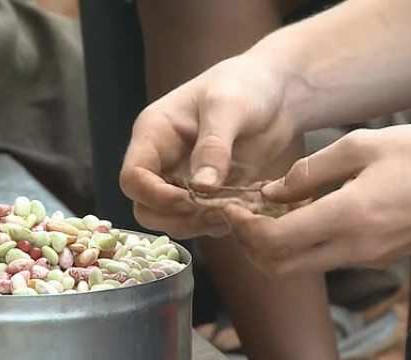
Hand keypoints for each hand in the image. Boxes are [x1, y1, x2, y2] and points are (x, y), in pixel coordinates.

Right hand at [120, 55, 300, 238]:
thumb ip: (213, 146)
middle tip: (213, 209)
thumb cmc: (247, 85)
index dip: (155, 196)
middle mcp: (163, 161)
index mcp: (154, 134)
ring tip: (233, 209)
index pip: (133, 178)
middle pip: (145, 208)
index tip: (191, 199)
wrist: (278, 89)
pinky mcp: (209, 193)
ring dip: (199, 224)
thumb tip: (201, 188)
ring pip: (172, 220)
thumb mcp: (228, 107)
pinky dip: (219, 223)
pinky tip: (244, 207)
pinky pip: (203, 221)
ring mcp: (185, 179)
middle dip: (175, 216)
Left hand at [223, 123, 410, 276]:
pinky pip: (325, 258)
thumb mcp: (362, 145)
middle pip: (279, 267)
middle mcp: (355, 249)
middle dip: (249, 245)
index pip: (274, 241)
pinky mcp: (376, 258)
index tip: (229, 207)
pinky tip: (299, 213)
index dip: (242, 228)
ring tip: (264, 210)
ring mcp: (367, 259)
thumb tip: (272, 192)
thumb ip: (310, 171)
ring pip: (301, 267)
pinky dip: (300, 243)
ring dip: (273, 246)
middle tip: (239, 215)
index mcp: (349, 217)